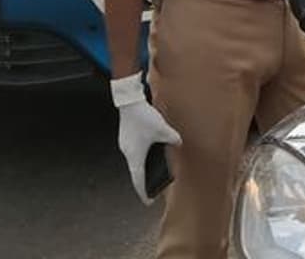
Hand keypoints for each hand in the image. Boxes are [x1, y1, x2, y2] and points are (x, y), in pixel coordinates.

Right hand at [111, 74, 180, 204]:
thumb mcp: (162, 129)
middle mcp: (128, 153)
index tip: (148, 202)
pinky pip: (135, 152)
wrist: (129, 102)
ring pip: (135, 161)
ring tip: (154, 173)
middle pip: (136, 172)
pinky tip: (151, 153)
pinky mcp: (127, 137)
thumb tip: (178, 143)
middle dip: (145, 181)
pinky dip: (142, 156)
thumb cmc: (143, 117)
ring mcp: (126, 145)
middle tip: (153, 189)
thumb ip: (172, 139)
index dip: (144, 192)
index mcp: (135, 156)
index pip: (139, 180)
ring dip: (144, 168)